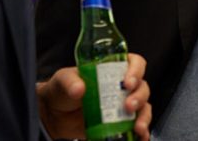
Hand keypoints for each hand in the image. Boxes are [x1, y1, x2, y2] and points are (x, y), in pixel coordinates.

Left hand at [36, 52, 151, 140]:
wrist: (54, 116)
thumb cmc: (61, 91)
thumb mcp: (63, 80)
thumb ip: (70, 81)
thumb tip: (79, 89)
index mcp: (113, 69)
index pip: (134, 63)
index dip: (136, 71)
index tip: (128, 83)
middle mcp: (121, 86)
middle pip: (142, 87)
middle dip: (139, 97)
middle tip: (128, 107)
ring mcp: (121, 106)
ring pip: (143, 107)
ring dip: (144, 117)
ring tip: (137, 128)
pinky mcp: (119, 124)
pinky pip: (136, 127)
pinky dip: (142, 133)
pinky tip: (140, 138)